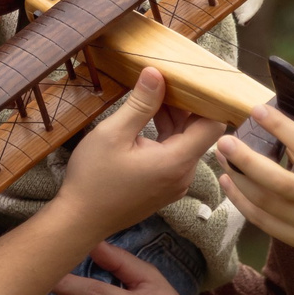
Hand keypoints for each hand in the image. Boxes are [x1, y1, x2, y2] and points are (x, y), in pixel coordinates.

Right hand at [58, 68, 221, 235]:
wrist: (79, 221)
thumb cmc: (93, 179)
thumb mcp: (113, 134)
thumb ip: (140, 103)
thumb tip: (156, 74)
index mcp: (176, 161)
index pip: (213, 125)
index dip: (208, 100)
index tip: (192, 80)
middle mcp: (183, 175)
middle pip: (199, 132)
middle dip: (185, 105)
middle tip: (166, 79)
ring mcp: (175, 183)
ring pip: (185, 143)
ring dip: (173, 119)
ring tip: (152, 95)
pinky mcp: (164, 187)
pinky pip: (174, 156)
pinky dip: (166, 136)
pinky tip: (147, 119)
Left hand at [216, 105, 293, 287]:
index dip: (281, 127)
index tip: (258, 110)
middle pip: (279, 180)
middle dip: (247, 159)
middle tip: (225, 140)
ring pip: (265, 202)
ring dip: (238, 178)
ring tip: (221, 155)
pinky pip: (262, 221)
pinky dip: (241, 202)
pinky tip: (228, 182)